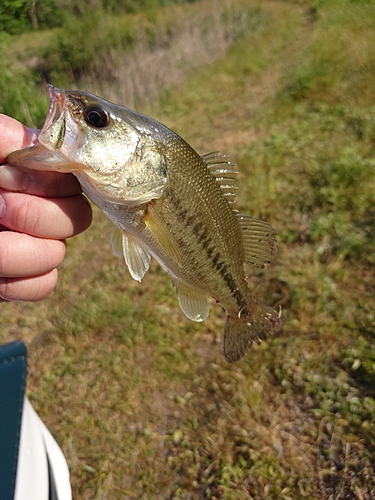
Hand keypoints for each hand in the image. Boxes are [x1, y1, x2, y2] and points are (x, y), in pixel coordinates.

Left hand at [0, 114, 91, 301]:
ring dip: (20, 252)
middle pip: (76, 218)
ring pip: (56, 254)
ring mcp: (26, 246)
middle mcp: (31, 209)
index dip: (49, 182)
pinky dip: (19, 281)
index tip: (5, 177)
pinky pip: (42, 285)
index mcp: (23, 175)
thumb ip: (2, 135)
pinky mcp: (16, 280)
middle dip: (36, 215)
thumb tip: (38, 144)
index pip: (71, 180)